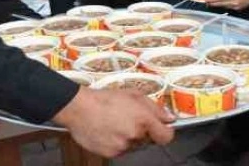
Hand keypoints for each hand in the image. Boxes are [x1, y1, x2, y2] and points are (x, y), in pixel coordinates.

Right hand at [53, 87, 174, 157]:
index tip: (162, 129)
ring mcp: (123, 145)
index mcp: (143, 118)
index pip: (166, 136)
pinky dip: (116, 142)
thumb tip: (169, 118)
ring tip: (114, 123)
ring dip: (128, 137)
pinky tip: (107, 130)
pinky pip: (120, 150)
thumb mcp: (133, 95)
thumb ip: (155, 108)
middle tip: (128, 119)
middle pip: (148, 139)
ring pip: (133, 145)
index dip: (165, 132)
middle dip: (142, 131)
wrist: (79, 108)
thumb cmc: (104, 99)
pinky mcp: (112, 153)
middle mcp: (135, 134)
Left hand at [205, 0, 248, 10]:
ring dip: (217, 4)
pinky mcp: (236, 9)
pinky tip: (221, 1)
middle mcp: (233, 3)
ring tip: (212, 1)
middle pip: (219, 4)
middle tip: (206, 1)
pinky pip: (227, 7)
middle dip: (212, 3)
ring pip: (222, 6)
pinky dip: (223, 4)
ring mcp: (234, 7)